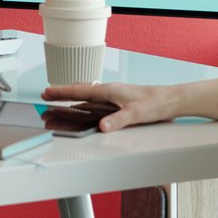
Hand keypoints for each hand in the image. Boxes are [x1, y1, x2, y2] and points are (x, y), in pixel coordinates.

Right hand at [41, 81, 174, 131]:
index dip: (61, 92)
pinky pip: (96, 102)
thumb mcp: (136, 113)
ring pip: (87, 97)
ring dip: (72, 100)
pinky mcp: (119, 103)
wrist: (172, 100)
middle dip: (62, 94)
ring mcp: (113, 97)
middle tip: (46, 96)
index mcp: (109, 90)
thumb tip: (102, 127)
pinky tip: (83, 109)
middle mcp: (109, 91)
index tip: (46, 92)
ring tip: (59, 103)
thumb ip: (118, 120)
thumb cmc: (156, 102)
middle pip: (79, 91)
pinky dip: (84, 104)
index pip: (79, 90)